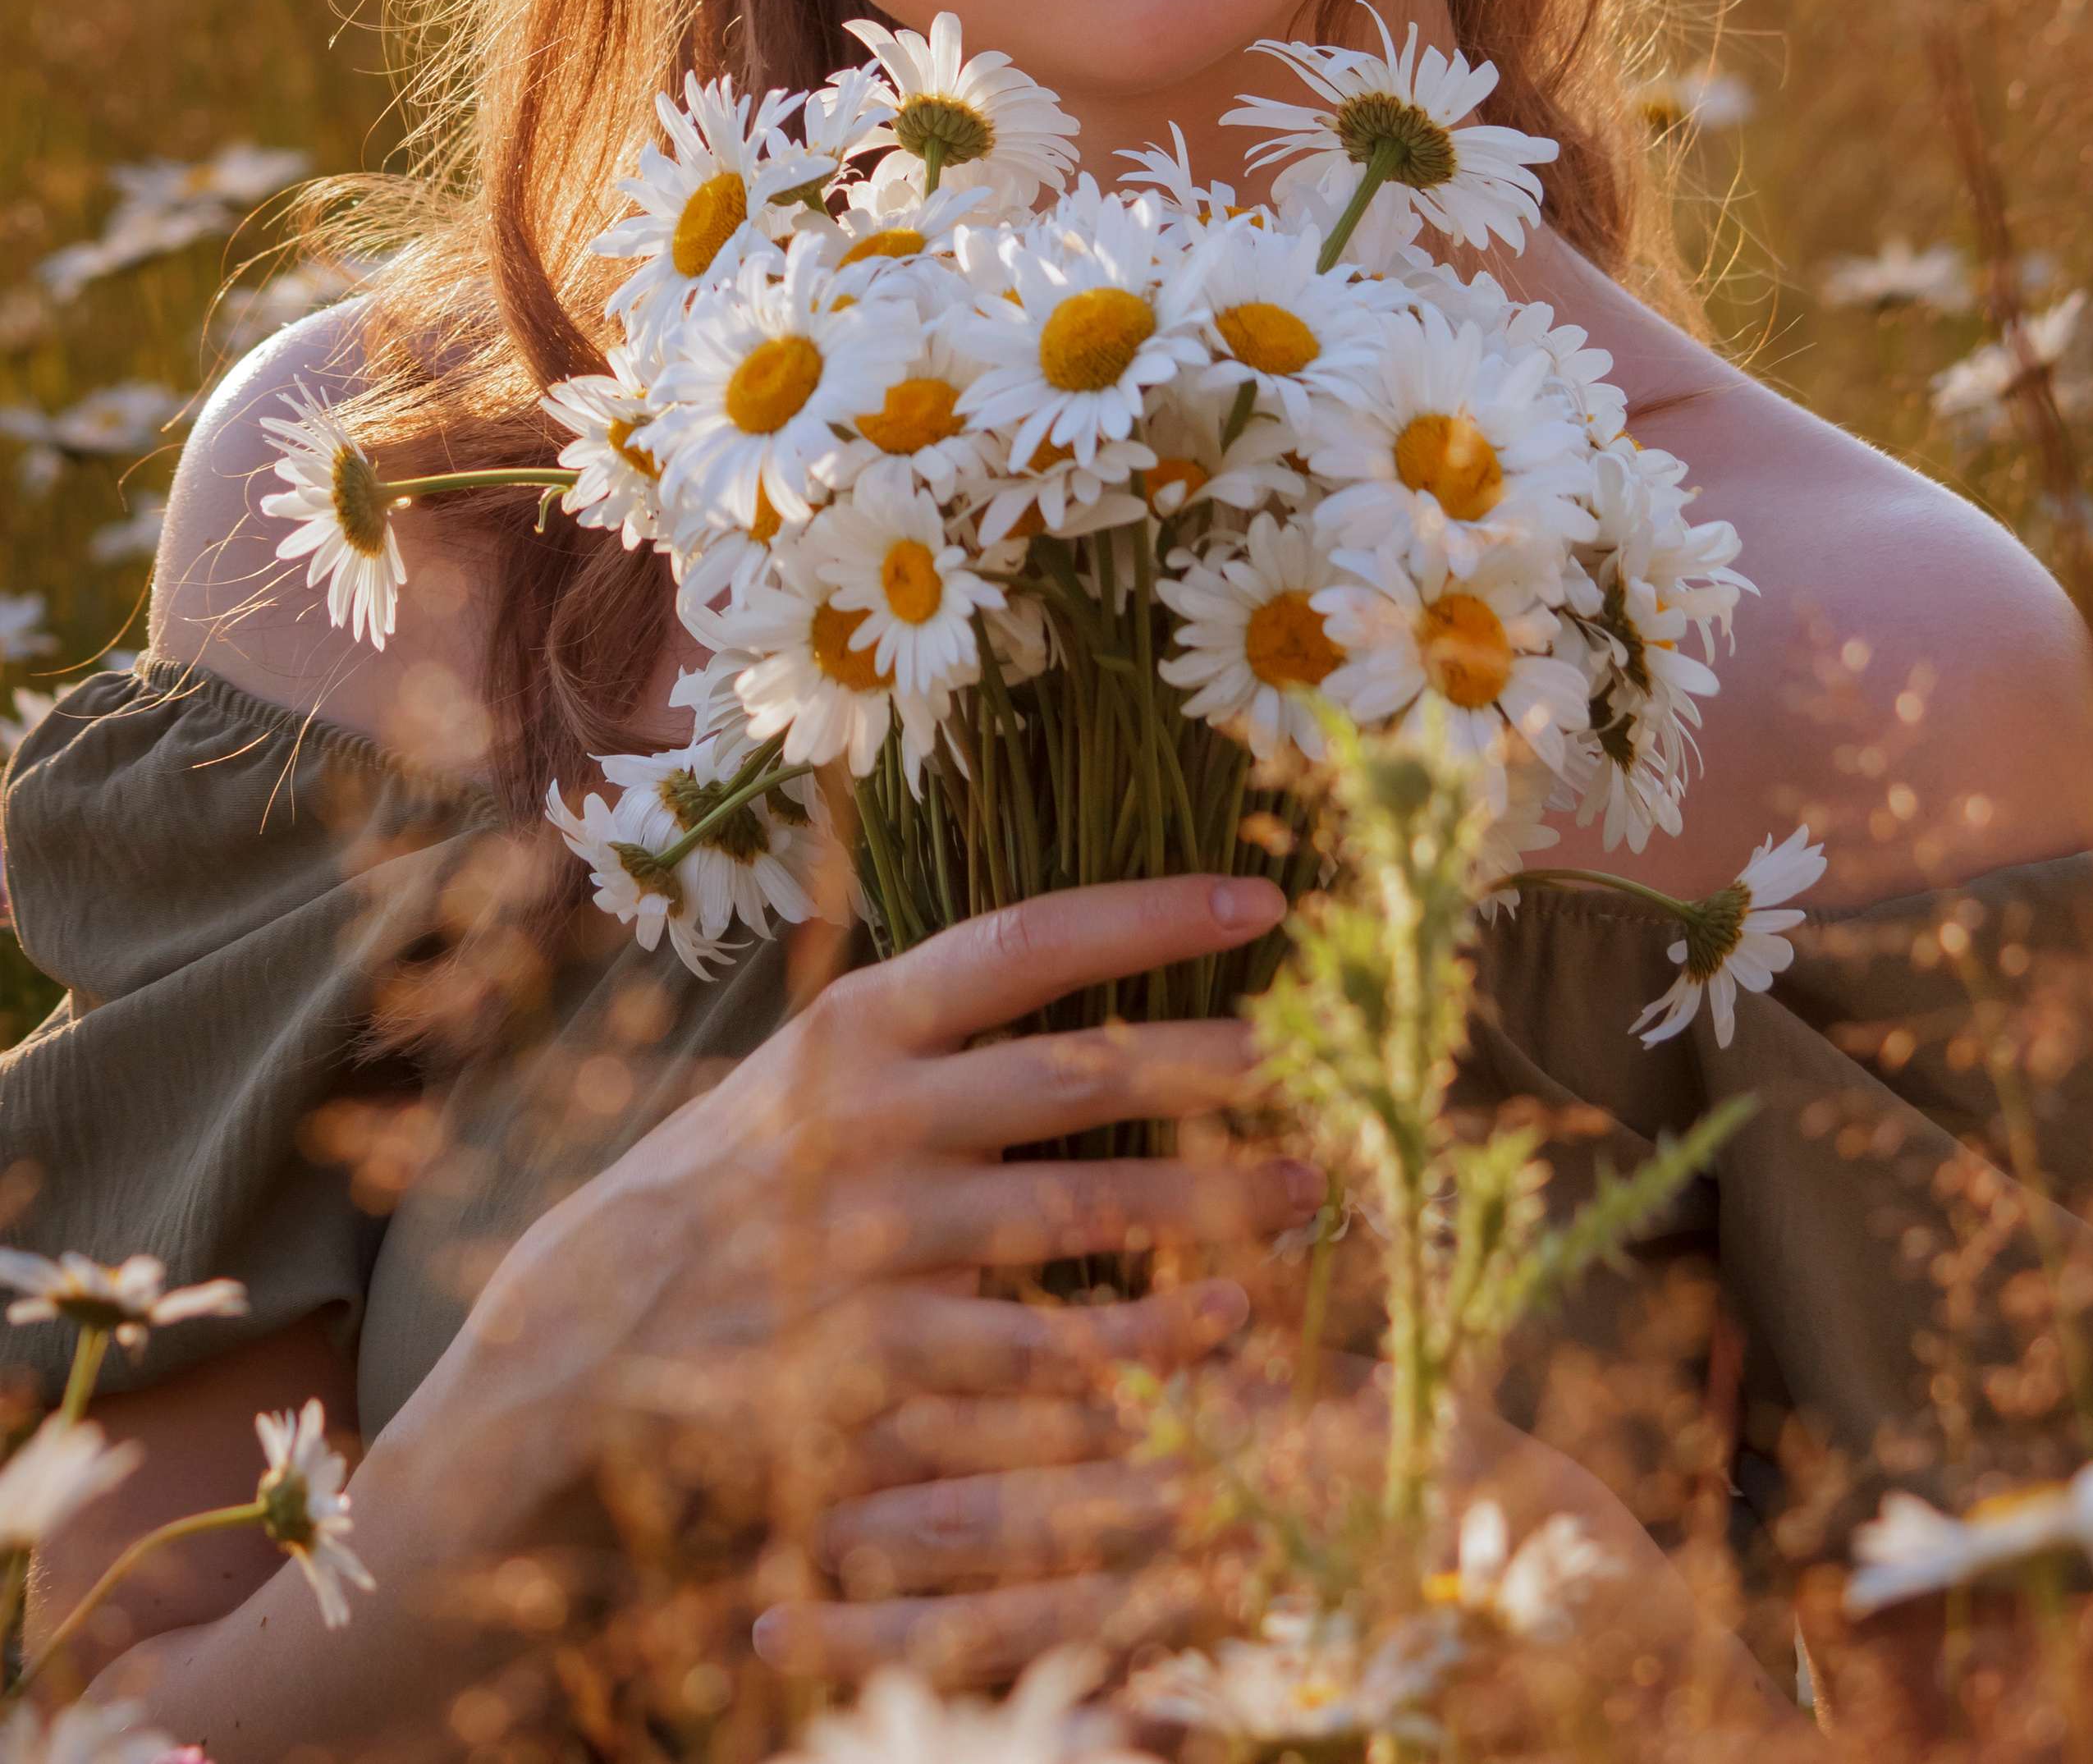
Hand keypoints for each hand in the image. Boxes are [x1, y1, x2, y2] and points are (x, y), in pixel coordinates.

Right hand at [367, 874, 1321, 1584]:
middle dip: (1222, 1069)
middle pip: (1084, 1078)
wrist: (581, 1347)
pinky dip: (1146, 1349)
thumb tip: (1079, 964)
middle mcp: (869, 1128)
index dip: (1155, 915)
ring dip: (1215, 1212)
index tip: (1264, 901)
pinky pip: (1043, 1363)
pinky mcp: (881, 1375)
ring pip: (1086, 1222)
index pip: (1029, 942)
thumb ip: (921, 1027)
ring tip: (1307, 1200)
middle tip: (1328, 1067)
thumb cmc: (722, 1187)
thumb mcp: (799, 1071)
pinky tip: (1223, 1333)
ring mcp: (875, 1255)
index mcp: (852, 1030)